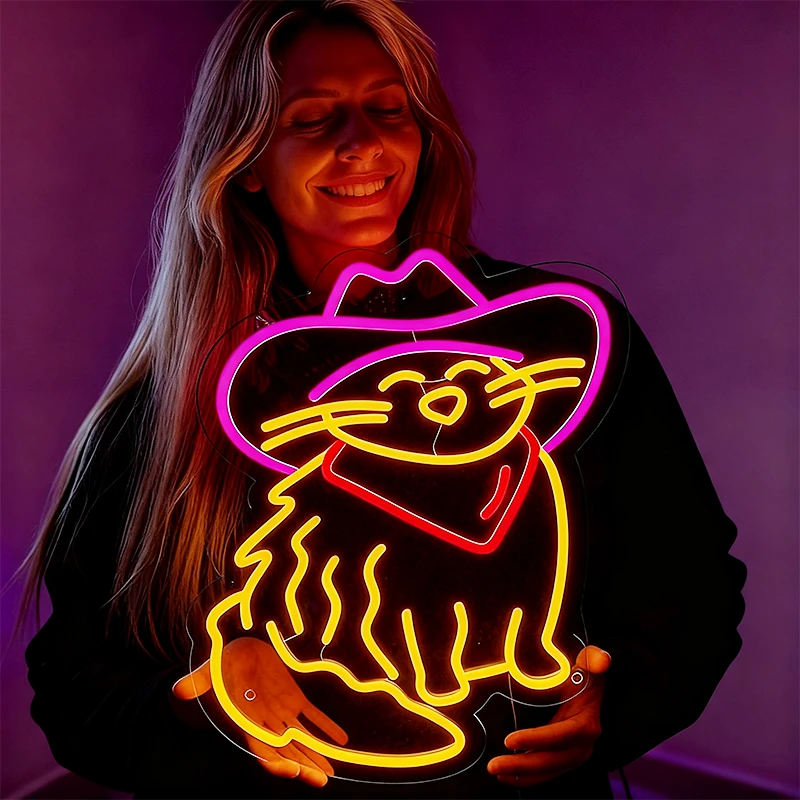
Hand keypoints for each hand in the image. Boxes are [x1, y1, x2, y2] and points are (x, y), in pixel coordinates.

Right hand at [173, 636, 347, 787]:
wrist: (236, 653)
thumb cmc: (220, 665)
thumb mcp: (209, 671)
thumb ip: (197, 682)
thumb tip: (178, 689)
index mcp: (246, 721)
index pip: (261, 748)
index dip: (276, 761)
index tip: (293, 772)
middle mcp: (265, 722)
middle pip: (286, 750)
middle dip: (303, 766)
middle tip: (323, 781)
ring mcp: (280, 711)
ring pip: (301, 738)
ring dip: (317, 753)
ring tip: (333, 771)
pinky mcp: (292, 697)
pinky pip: (311, 715)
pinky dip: (325, 726)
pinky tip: (341, 738)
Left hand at [487, 645, 610, 786]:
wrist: (590, 690)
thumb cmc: (585, 674)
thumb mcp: (589, 662)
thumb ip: (593, 659)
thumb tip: (602, 660)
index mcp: (586, 724)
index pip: (560, 735)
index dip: (536, 740)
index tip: (509, 741)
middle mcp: (582, 746)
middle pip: (550, 760)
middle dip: (521, 765)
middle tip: (492, 765)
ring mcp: (573, 756)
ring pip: (546, 771)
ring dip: (519, 775)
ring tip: (494, 771)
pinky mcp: (564, 761)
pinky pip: (545, 774)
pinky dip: (526, 779)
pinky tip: (505, 777)